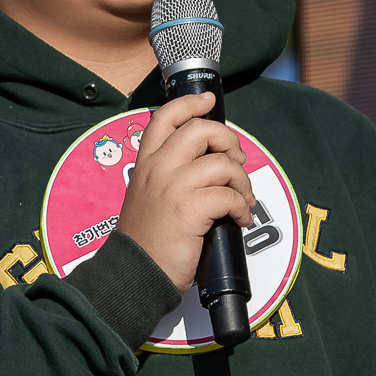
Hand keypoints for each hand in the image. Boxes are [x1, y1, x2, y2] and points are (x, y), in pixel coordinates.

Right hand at [113, 91, 250, 294]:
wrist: (133, 274)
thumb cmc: (145, 241)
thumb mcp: (146, 196)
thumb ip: (168, 175)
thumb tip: (208, 163)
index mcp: (146, 163)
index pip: (166, 117)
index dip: (190, 103)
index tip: (207, 101)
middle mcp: (159, 169)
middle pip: (202, 130)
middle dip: (228, 141)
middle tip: (236, 162)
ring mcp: (174, 187)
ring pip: (223, 163)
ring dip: (242, 181)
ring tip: (242, 200)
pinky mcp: (190, 209)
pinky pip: (230, 195)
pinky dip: (242, 207)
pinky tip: (239, 219)